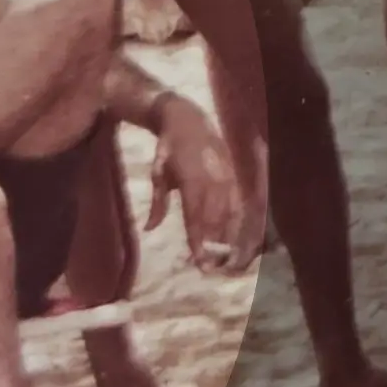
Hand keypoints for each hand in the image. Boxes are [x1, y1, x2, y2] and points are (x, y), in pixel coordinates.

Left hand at [147, 97, 250, 274]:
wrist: (188, 119)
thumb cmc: (168, 148)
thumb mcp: (158, 173)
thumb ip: (158, 202)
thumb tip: (149, 228)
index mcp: (192, 180)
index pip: (196, 218)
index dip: (198, 241)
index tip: (199, 261)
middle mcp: (213, 180)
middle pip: (215, 220)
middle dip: (213, 245)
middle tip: (209, 268)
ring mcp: (226, 177)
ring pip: (229, 213)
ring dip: (226, 236)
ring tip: (223, 256)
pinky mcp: (234, 175)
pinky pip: (237, 202)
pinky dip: (235, 221)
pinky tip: (233, 235)